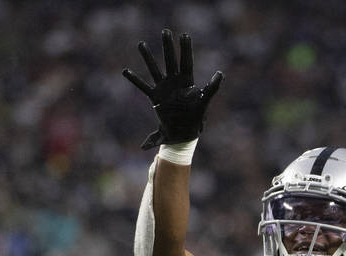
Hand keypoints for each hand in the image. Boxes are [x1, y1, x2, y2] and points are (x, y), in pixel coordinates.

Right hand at [122, 29, 222, 149]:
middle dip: (168, 46)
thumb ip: (212, 88)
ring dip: (148, 58)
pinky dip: (135, 79)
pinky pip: (143, 86)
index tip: (184, 35)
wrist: (184, 134)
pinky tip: (125, 71)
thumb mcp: (204, 102)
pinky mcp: (156, 98)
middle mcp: (175, 83)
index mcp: (187, 84)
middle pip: (171, 61)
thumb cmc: (195, 119)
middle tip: (165, 31)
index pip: (187, 62)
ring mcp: (164, 89)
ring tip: (142, 44)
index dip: (186, 49)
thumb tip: (220, 73)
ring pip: (155, 70)